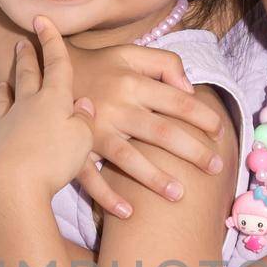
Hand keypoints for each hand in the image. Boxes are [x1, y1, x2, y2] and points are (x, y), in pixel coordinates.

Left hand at [0, 17, 95, 208]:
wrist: (9, 186)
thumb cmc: (52, 161)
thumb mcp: (81, 140)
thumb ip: (83, 120)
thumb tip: (83, 104)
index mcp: (52, 99)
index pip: (56, 64)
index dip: (51, 41)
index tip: (42, 19)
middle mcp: (26, 107)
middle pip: (27, 76)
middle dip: (27, 58)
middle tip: (21, 43)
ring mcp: (4, 126)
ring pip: (4, 101)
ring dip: (4, 90)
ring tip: (2, 83)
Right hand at [68, 41, 228, 217]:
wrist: (46, 75)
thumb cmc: (96, 67)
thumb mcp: (128, 53)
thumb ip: (164, 63)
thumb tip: (189, 90)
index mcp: (131, 83)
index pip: (176, 102)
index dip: (202, 117)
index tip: (219, 132)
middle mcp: (116, 107)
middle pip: (160, 132)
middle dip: (192, 151)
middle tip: (216, 167)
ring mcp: (94, 132)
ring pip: (128, 158)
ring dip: (154, 178)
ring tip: (180, 194)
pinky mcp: (75, 150)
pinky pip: (90, 178)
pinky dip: (107, 197)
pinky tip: (128, 213)